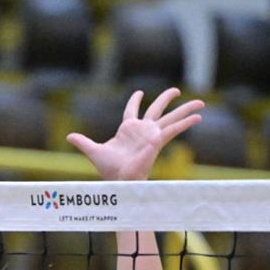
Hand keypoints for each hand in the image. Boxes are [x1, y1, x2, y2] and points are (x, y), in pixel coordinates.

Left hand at [67, 88, 202, 180]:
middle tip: (176, 90)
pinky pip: (174, 129)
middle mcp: (142, 130)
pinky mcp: (158, 141)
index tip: (140, 92)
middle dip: (166, 99)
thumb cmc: (108, 169)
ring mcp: (152, 134)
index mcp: (127, 129)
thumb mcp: (93, 150)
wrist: (119, 178)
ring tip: (201, 102)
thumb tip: (68, 136)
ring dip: (185, 109)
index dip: (135, 101)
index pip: (132, 111)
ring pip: (171, 117)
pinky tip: (198, 118)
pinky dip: (186, 124)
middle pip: (157, 109)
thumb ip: (83, 141)